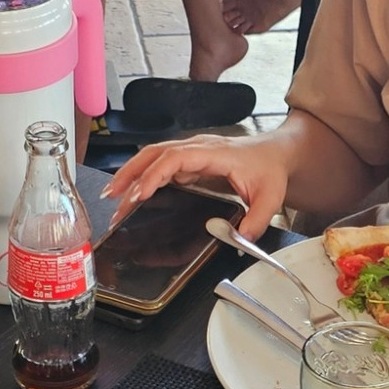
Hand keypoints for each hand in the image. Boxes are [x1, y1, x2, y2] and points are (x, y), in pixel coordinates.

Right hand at [103, 133, 291, 238]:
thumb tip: (238, 240)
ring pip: (153, 156)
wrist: (275, 153)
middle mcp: (198, 148)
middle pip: (155, 153)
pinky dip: (142, 175)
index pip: (176, 159)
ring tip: (112, 195)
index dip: (154, 175)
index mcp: (214, 153)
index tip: (139, 194)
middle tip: (113, 196)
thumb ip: (256, 221)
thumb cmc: (270, 170)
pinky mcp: (189, 159)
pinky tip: (131, 192)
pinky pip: (160, 164)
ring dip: (131, 173)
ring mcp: (191, 152)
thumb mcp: (270, 198)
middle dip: (130, 173)